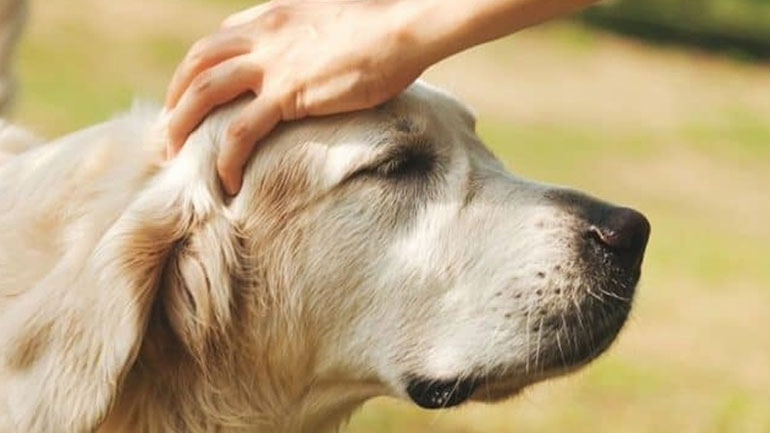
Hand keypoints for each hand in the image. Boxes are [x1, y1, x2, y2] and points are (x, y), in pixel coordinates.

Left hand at [165, 0, 428, 194]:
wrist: (404, 23)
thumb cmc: (384, 23)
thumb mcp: (333, 18)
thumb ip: (309, 36)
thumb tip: (315, 57)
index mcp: (272, 16)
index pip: (217, 42)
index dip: (196, 71)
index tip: (191, 98)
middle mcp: (262, 35)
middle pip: (197, 64)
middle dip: (175, 99)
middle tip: (168, 131)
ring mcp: (271, 64)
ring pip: (204, 94)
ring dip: (182, 126)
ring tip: (176, 158)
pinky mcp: (288, 94)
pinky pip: (240, 131)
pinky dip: (225, 158)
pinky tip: (226, 180)